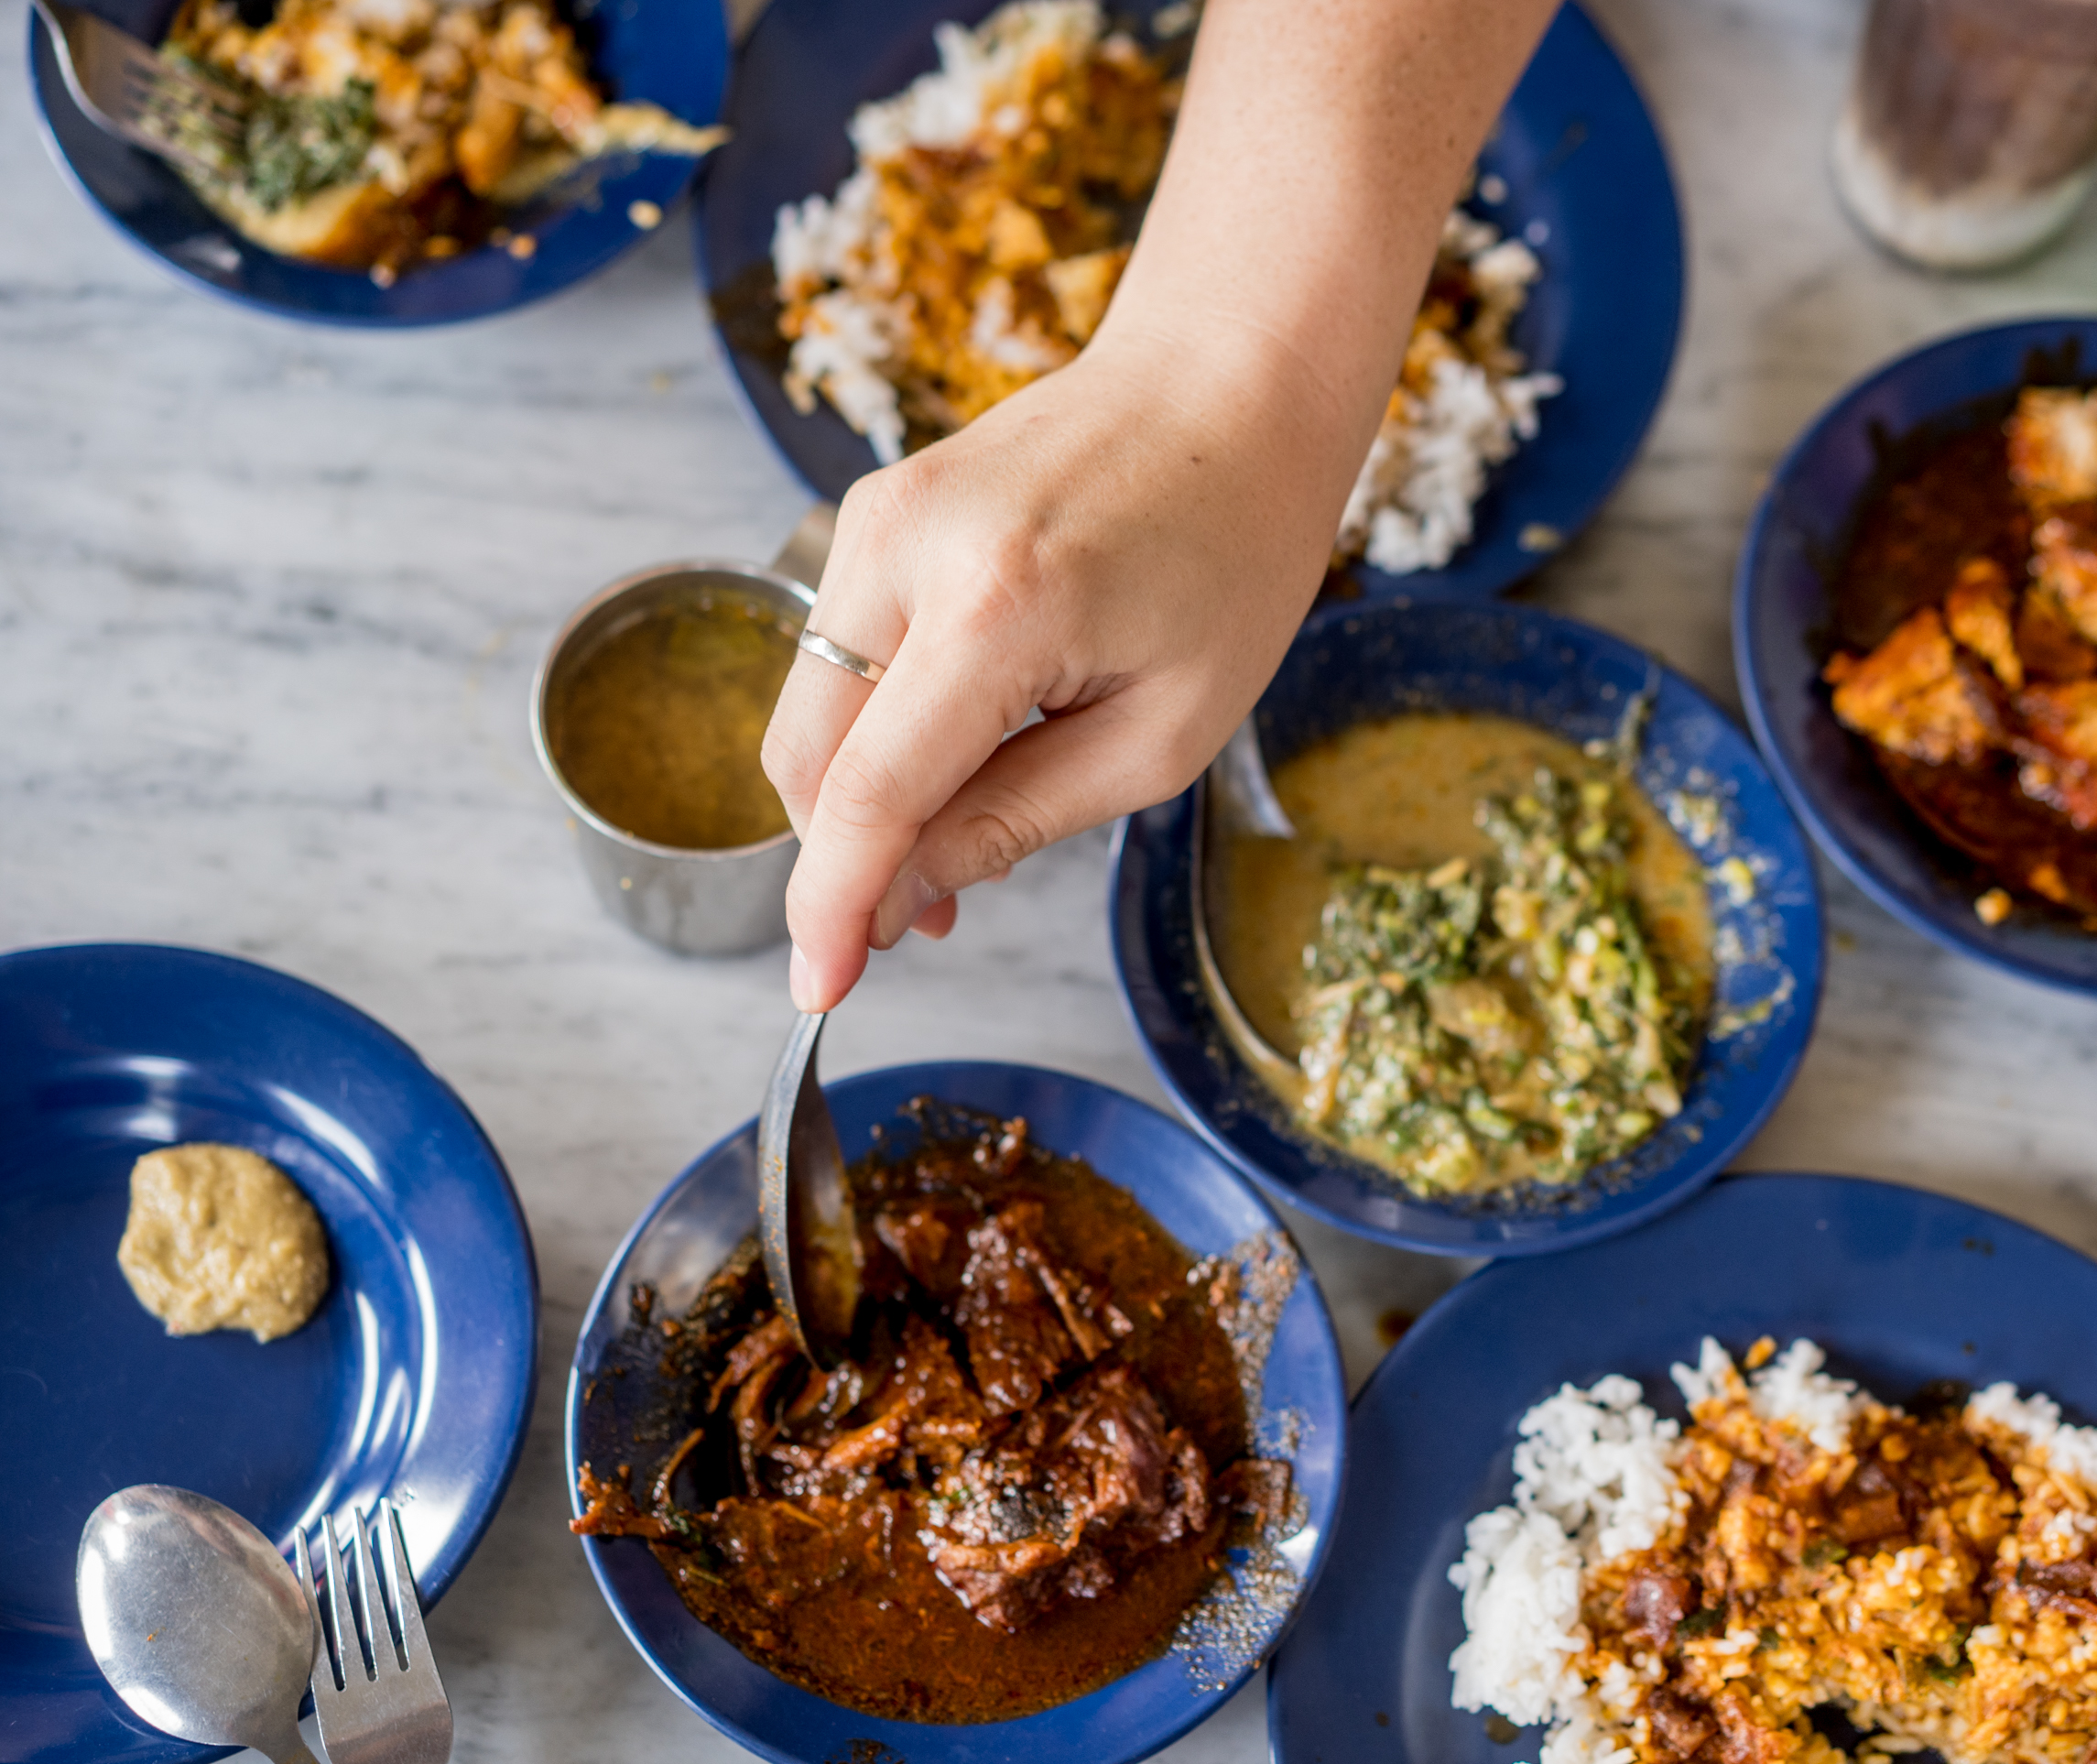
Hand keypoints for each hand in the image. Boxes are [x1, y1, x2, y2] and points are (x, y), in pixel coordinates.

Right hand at [761, 314, 1351, 1010]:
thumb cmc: (1233, 551)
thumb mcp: (1162, 731)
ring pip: (810, 709)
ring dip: (860, 796)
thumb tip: (904, 894)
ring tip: (960, 838)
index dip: (830, 908)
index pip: (868, 795)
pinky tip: (956, 752)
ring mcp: (877, 515)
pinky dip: (874, 724)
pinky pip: (839, 652)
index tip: (816, 994)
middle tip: (922, 927)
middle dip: (846, 861)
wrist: (1230, 383)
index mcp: (997, 607)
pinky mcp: (875, 507)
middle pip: (809, 759)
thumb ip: (1017, 817)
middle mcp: (908, 548)